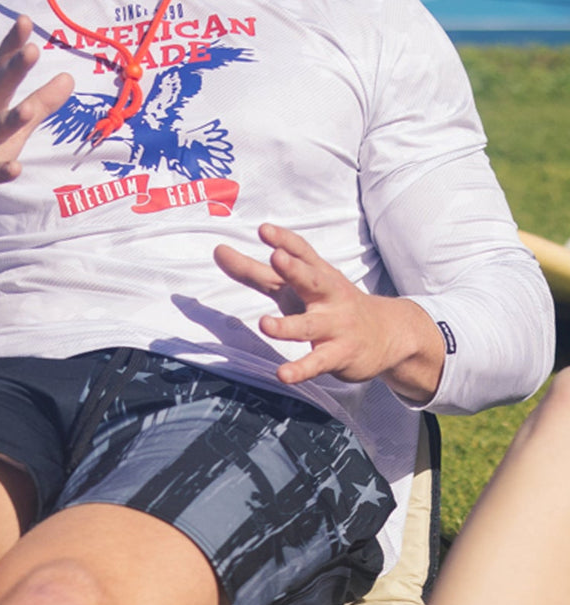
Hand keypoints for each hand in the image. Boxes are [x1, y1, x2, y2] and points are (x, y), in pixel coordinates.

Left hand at [214, 223, 443, 401]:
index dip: (284, 240)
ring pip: (310, 325)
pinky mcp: (338, 354)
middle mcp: (328, 296)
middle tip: (277, 258)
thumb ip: (255, 271)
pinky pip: (317, 362)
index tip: (264, 230)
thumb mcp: (294, 286)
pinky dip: (300, 369)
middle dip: (295, 269)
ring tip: (265, 324)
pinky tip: (283, 374)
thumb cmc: (328, 304)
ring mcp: (335, 325)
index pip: (302, 252)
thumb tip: (218, 251)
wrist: (386, 334)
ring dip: (288, 325)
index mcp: (317, 274)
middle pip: (312, 280)